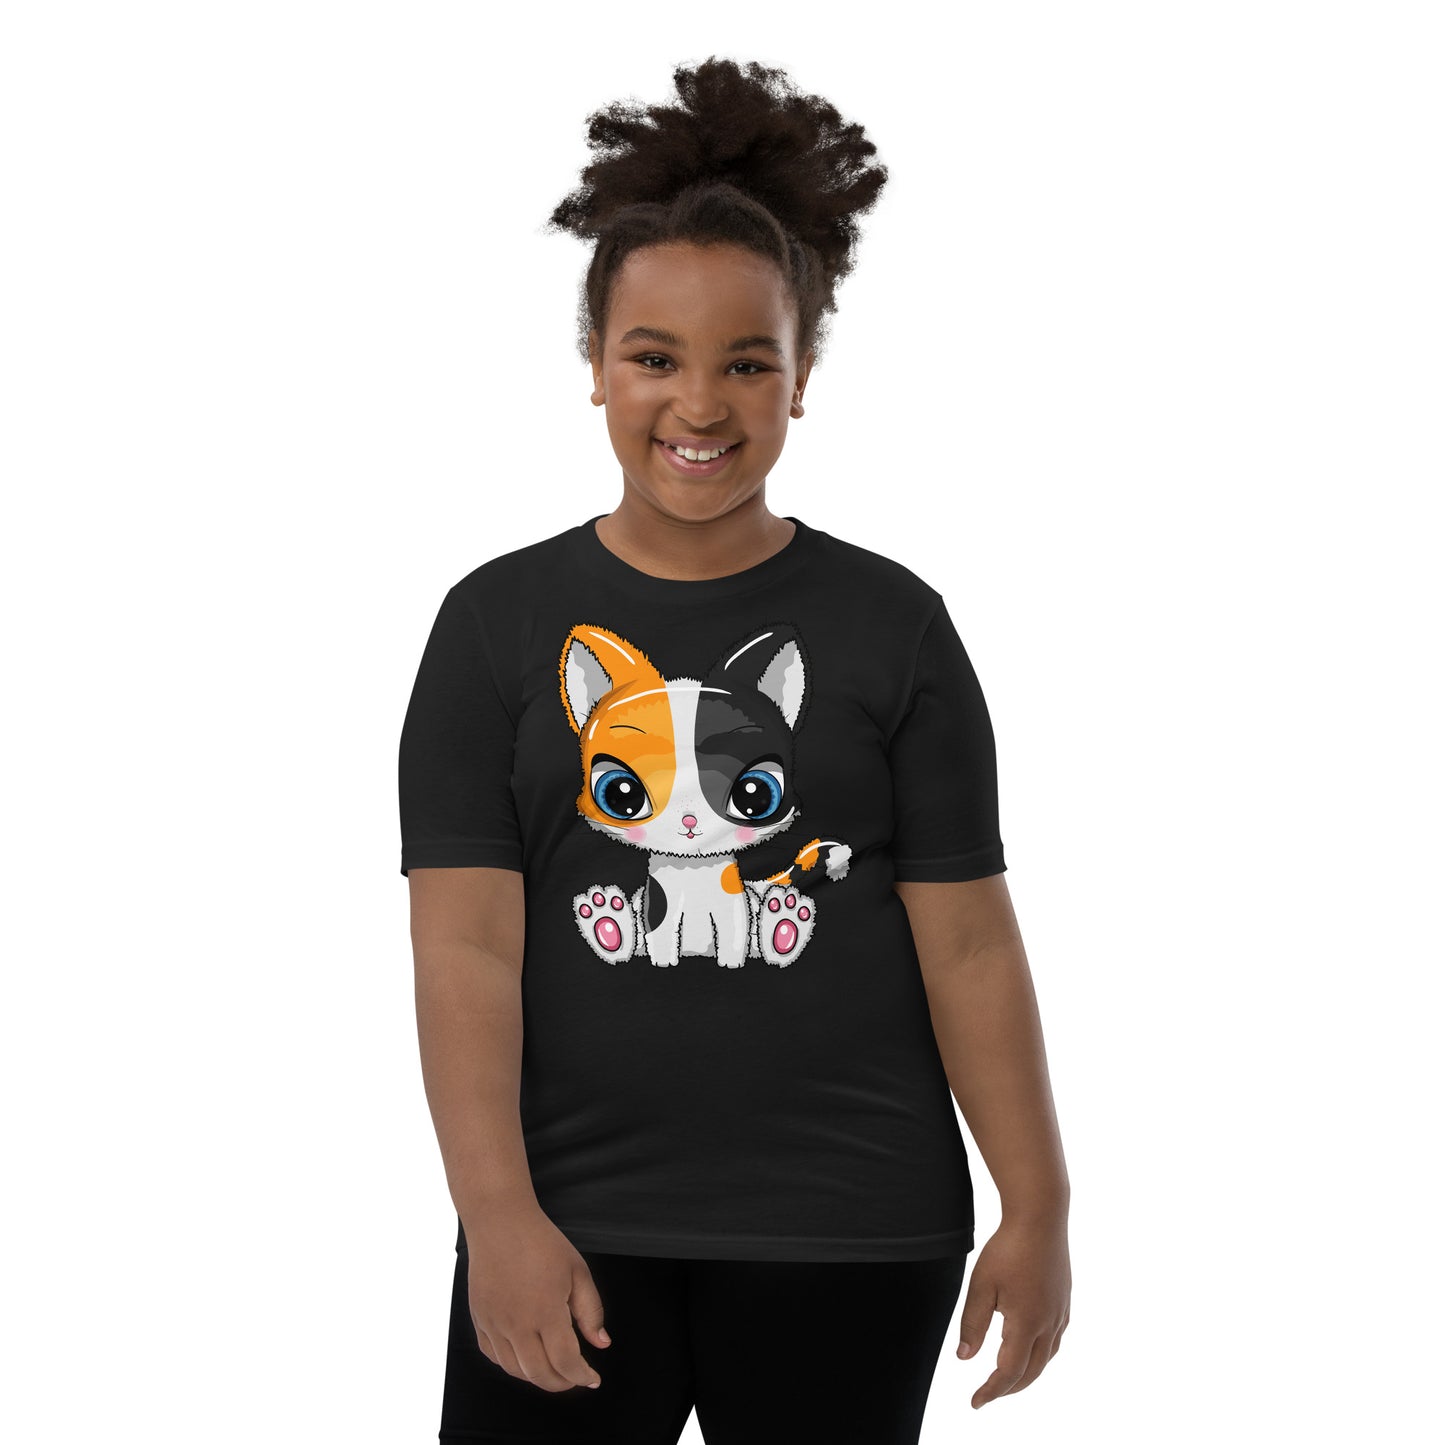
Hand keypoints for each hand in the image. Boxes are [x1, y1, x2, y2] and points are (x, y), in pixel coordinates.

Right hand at [461, 1201, 610, 1392]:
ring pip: (514, 1370)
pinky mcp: (480, 1319)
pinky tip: (525, 1356)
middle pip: (539, 1374)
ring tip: (554, 1369)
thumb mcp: (577, 1271)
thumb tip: (601, 1343)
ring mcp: (494, 1323)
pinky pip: (494, 1356)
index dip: (582, 1376)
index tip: (592, 1378)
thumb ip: (591, 1311)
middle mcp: (516, 1324)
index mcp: (545, 1311)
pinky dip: (511, 1365)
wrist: (500, 1222)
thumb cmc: (541, 1242)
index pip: (565, 1362)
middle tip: (575, 1378)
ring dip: (537, 1377)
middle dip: (562, 1383)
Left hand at [955, 1218, 1069, 1407]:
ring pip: (1047, 1357)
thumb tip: (965, 1359)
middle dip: (1009, 1388)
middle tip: (988, 1394)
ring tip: (1008, 1376)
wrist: (1041, 1217)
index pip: (1009, 1372)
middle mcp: (1048, 1324)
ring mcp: (1060, 1312)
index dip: (991, 1391)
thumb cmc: (1008, 1248)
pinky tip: (1030, 1345)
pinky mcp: (1065, 1300)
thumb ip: (973, 1324)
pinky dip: (1041, 1353)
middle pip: (1031, 1372)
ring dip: (1027, 1372)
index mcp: (1026, 1324)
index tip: (975, 1402)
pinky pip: (1055, 1339)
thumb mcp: (981, 1285)